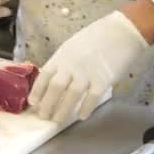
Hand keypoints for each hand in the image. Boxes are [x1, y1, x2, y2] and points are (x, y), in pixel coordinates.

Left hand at [28, 11, 148, 122]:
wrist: (120, 32)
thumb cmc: (95, 38)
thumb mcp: (72, 46)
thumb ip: (62, 62)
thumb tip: (52, 80)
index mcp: (62, 56)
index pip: (45, 75)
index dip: (37, 90)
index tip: (32, 103)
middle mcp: (71, 65)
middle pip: (55, 88)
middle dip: (47, 104)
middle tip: (43, 116)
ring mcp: (87, 73)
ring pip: (71, 95)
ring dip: (63, 110)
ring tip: (57, 120)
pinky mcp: (103, 79)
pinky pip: (92, 98)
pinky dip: (85, 108)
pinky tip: (81, 116)